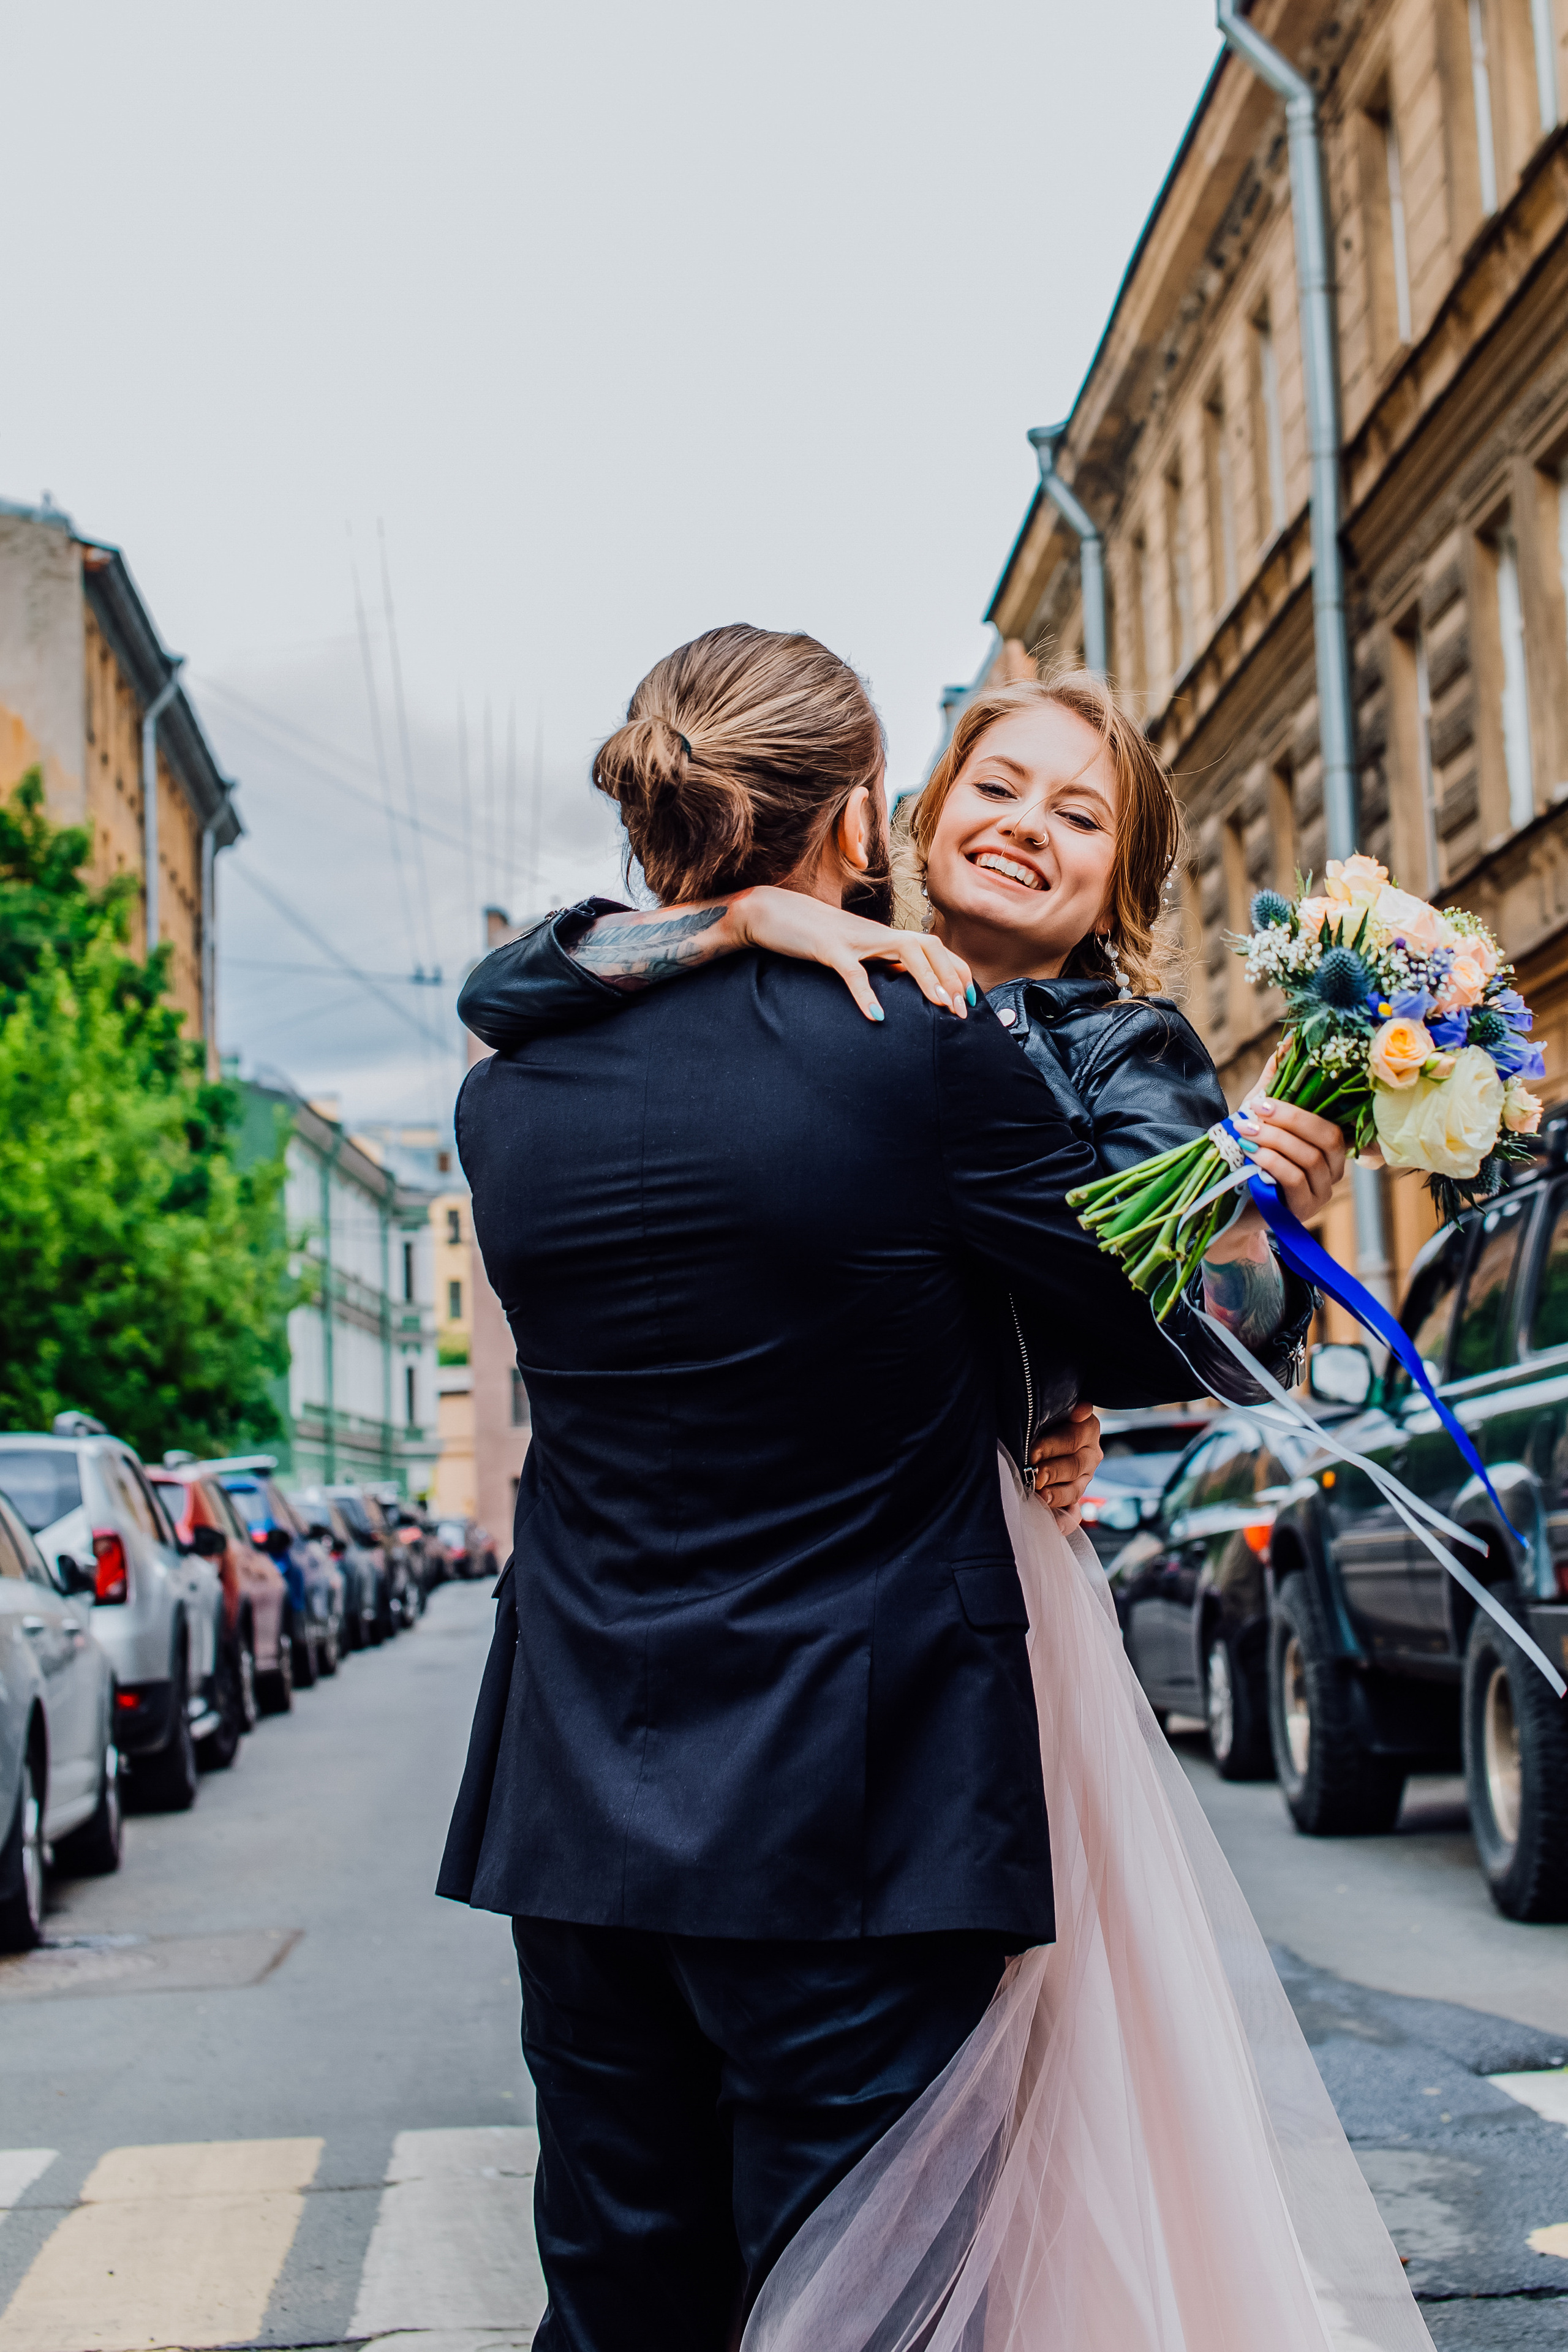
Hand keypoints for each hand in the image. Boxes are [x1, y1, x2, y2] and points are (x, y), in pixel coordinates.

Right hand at [730, 885, 973, 1020]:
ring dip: (927, 979)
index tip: (968, 999)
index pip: (933, 948)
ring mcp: (855, 939)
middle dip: (951, 977)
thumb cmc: (811, 936)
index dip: (955, 971)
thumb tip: (902, 982)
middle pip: (929, 946)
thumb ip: (877, 965)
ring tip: (940, 1006)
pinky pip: (853, 972)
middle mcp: (877, 934)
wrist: (770, 912)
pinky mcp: (828, 948)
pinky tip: (876, 1016)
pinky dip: (866, 994)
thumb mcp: (851, 952)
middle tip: (960, 1010)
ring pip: (904, 951)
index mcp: (883, 937)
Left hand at [1028, 1403, 1100, 1524]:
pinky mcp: (1073, 1500)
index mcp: (1087, 1430)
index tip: (1033, 1452)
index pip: (1074, 1439)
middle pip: (1074, 1466)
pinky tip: (1055, 1526)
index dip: (1053, 1446)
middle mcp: (1089, 1455)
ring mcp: (1083, 1480)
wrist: (1039, 1433)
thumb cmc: (1041, 1419)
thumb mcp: (1053, 1411)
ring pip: (1075, 1490)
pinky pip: (1074, 1514)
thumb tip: (1082, 1409)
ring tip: (1040, 1496)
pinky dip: (1064, 1522)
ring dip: (1057, 1495)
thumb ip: (1066, 1409)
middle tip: (1035, 1475)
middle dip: (1053, 1471)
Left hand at [1222, 1072, 1347, 1231]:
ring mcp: (1321, 1192)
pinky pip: (1296, 1181)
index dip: (1309, 1103)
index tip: (1266, 1096)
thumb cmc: (1249, 1156)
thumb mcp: (1259, 1115)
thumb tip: (1288, 1041)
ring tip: (1246, 1130)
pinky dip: (1272, 1162)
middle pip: (1327, 1137)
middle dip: (1291, 1119)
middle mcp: (1333, 1169)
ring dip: (1276, 1140)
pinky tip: (1251, 1153)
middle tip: (1256, 1109)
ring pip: (1311, 1158)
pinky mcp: (1303, 1210)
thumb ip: (1276, 1080)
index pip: (1335, 1120)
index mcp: (1329, 1144)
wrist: (1227, 1204)